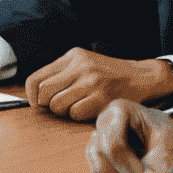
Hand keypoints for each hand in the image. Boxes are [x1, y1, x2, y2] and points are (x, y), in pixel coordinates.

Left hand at [26, 50, 172, 121]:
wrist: (141, 77)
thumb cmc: (109, 74)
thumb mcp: (85, 62)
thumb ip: (62, 73)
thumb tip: (36, 93)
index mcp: (73, 56)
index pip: (36, 78)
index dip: (32, 95)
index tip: (37, 102)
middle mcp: (81, 66)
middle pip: (44, 93)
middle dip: (47, 105)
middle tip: (59, 106)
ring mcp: (92, 81)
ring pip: (57, 106)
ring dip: (64, 111)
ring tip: (77, 106)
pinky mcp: (101, 97)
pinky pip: (75, 114)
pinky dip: (79, 116)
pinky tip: (89, 109)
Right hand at [85, 100, 172, 172]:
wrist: (167, 143)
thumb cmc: (167, 138)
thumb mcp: (170, 145)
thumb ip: (160, 162)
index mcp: (118, 111)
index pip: (112, 144)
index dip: (129, 167)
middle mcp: (102, 125)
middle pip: (101, 158)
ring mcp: (96, 143)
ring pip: (97, 172)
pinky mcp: (97, 162)